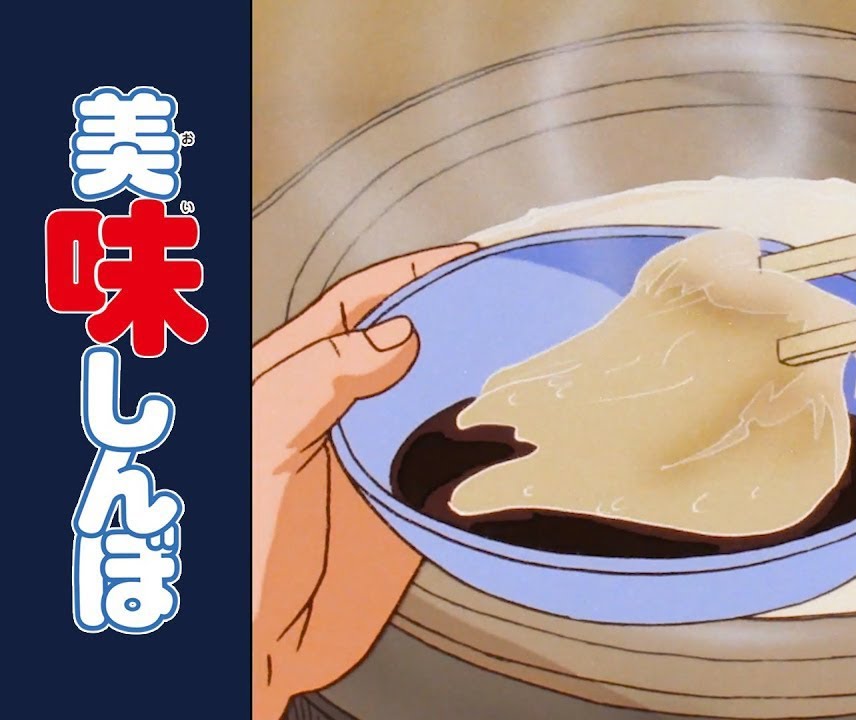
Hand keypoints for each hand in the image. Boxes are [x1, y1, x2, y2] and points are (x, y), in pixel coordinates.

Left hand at [251, 243, 475, 718]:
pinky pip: (452, 464)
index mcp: (291, 379)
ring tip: (531, 358)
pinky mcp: (404, 506)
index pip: (356, 306)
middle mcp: (336, 411)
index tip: (467, 255)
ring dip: (475, 381)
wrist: (258, 650)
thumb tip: (398, 333)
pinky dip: (486, 447)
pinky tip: (519, 435)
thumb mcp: (264, 443)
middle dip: (452, 320)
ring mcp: (372, 458)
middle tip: (513, 302)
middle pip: (403, 347)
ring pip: (432, 401)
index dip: (409, 274)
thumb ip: (320, 379)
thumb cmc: (234, 550)